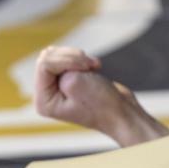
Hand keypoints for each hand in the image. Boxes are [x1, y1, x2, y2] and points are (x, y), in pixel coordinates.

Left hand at [35, 46, 168, 145]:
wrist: (124, 114)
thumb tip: (49, 53)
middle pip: (48, 57)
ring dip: (78, 57)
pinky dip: (82, 59)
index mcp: (44, 102)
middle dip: (71, 58)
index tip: (86, 68)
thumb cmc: (103, 104)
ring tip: (93, 67)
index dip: (66, 60)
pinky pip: (68, 58)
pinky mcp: (69, 80)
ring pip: (58, 55)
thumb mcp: (74, 81)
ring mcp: (58, 87)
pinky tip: (94, 68)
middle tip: (90, 67)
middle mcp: (47, 95)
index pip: (44, 65)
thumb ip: (55, 64)